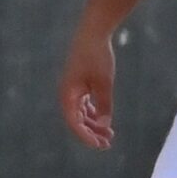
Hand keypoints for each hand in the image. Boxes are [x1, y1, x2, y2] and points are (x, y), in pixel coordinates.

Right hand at [59, 25, 116, 149]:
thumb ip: (104, 105)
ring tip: (109, 135)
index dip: (86, 137)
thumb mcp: (104, 83)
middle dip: (91, 134)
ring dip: (93, 125)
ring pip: (81, 114)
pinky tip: (104, 120)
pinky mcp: (79, 83)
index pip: (74, 124)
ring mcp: (72, 89)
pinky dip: (93, 114)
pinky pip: (84, 105)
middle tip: (107, 144)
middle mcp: (67, 94)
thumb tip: (105, 126)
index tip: (99, 145)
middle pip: (77, 121)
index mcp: (68, 95)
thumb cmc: (97, 56)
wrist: (93, 32)